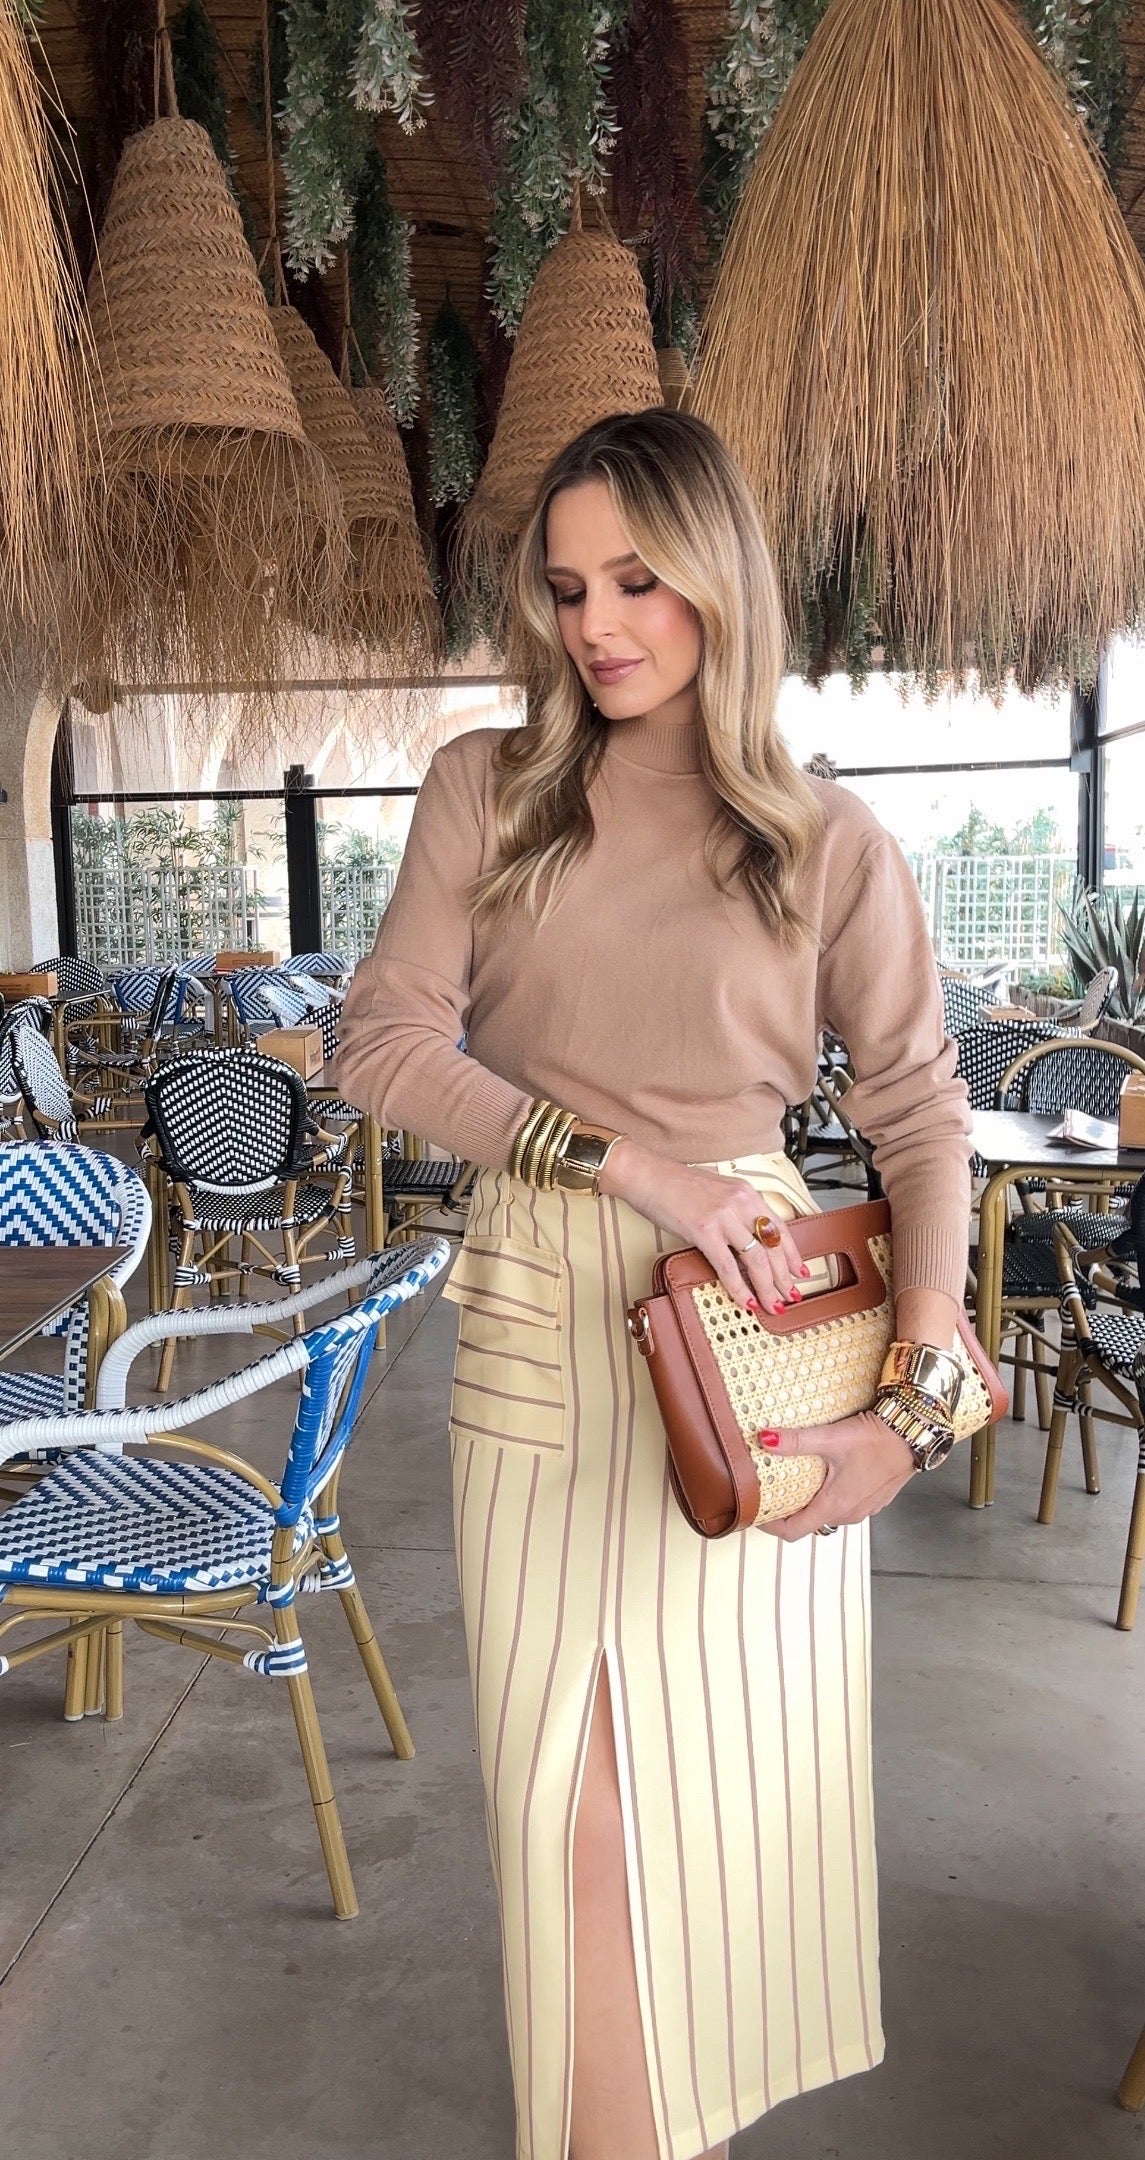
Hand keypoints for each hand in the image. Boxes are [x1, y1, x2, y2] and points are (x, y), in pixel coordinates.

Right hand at [598, 1139, 806, 1314]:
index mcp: (746, 1193)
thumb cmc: (676, 1186)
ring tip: (772, 1304)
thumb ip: (736, 1212)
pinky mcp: (704, 1230)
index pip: (780, 1227)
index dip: (792, 1254)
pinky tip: (745, 1300)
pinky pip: (728, 1266)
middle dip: (784, 1277)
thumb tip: (748, 1240)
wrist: (648, 1176)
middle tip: (790, 1296)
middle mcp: (741, 1203)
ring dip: (767, 1286)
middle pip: (773, 1246)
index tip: (801, 1272)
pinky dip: (739, 1287)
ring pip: (756, 1259)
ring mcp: (724, 1217)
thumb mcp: (718, 1193)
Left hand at [759, 1411, 915, 1539]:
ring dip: (811, 1503)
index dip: (770, 1526)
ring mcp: (862, 1509)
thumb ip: (797, 1441)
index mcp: (834, 1505)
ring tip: (796, 1482)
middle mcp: (848, 1514)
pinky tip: (828, 1476)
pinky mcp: (873, 1500)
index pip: (793, 1531)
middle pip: (809, 1523)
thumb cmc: (877, 1440)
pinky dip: (831, 1497)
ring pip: (828, 1514)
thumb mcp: (832, 1438)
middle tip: (772, 1492)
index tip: (757, 1513)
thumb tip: (765, 1439)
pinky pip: (845, 1506)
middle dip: (788, 1511)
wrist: (913, 1435)